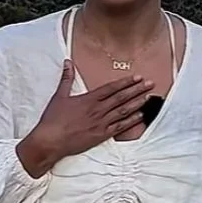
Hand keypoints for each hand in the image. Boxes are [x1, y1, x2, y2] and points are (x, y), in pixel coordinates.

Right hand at [16, 61, 155, 175]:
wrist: (51, 140)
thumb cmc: (53, 119)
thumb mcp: (60, 96)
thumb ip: (67, 78)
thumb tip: (68, 62)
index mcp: (89, 99)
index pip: (112, 88)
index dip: (126, 82)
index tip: (137, 77)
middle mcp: (98, 110)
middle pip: (121, 97)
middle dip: (137, 90)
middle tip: (150, 84)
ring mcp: (101, 123)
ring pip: (123, 111)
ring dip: (137, 103)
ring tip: (148, 97)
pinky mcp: (101, 135)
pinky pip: (120, 127)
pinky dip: (131, 121)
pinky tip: (140, 116)